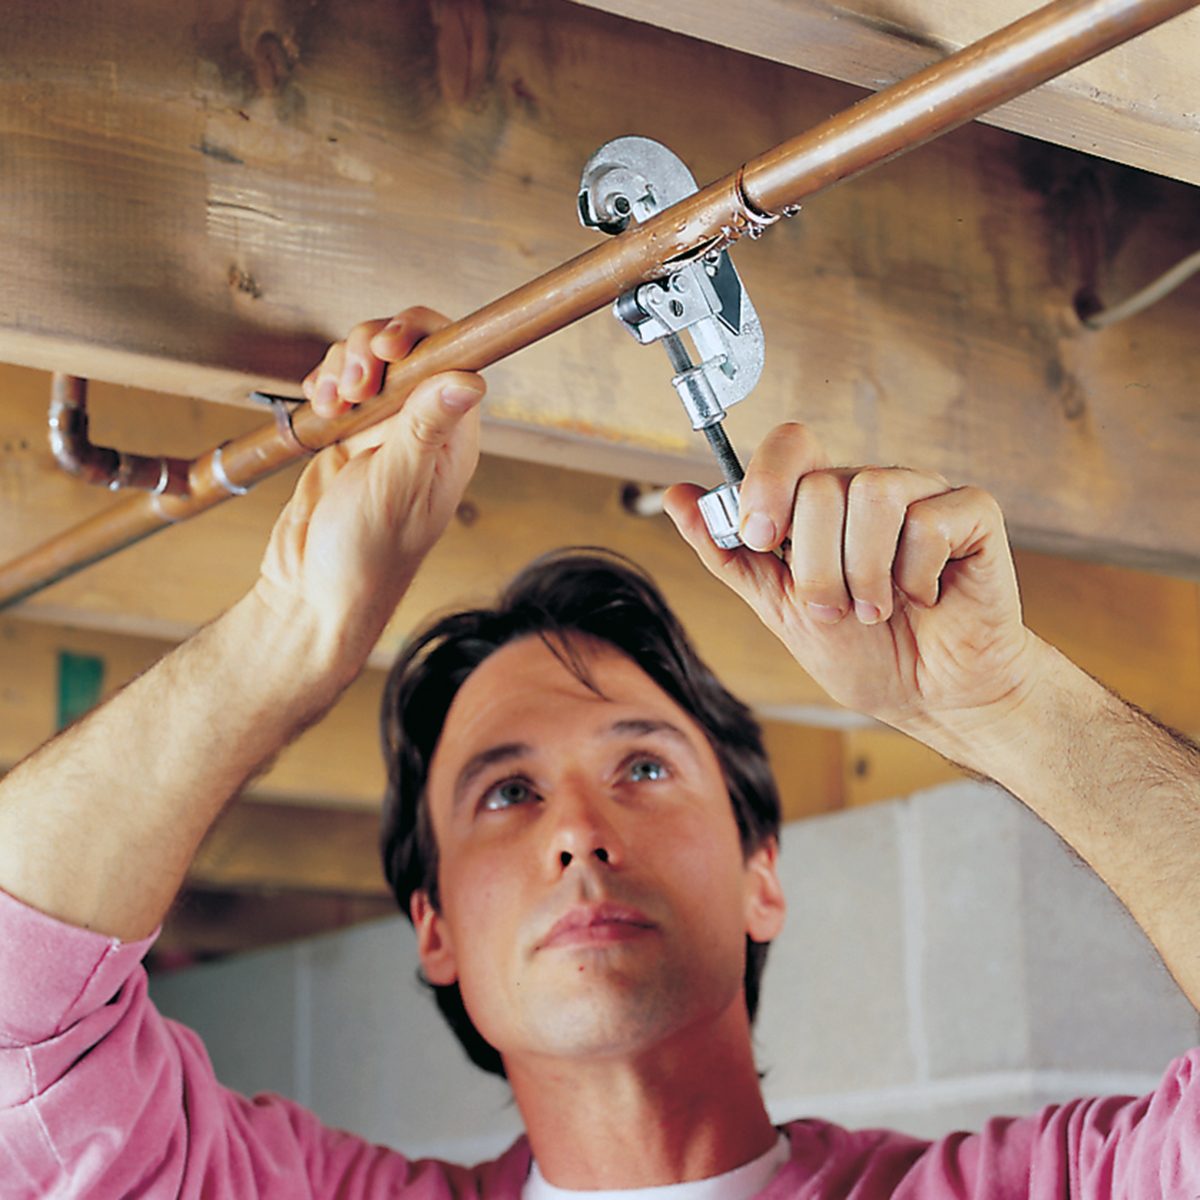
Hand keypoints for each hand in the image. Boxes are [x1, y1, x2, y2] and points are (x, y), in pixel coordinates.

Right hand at [254, 307, 485, 677]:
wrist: (313, 591)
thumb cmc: (366, 555)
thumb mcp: (395, 488)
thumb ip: (425, 428)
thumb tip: (470, 378)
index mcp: (451, 438)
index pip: (453, 357)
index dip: (420, 335)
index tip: (387, 349)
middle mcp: (422, 425)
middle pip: (404, 345)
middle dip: (369, 350)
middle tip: (353, 388)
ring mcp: (383, 427)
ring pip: (366, 359)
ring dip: (341, 366)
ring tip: (331, 405)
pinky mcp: (348, 432)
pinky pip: (338, 382)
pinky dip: (323, 383)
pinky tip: (319, 408)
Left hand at [663, 423, 1045, 754]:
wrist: (932, 699)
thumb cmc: (866, 654)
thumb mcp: (778, 607)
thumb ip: (729, 553)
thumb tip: (678, 497)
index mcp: (824, 503)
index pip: (791, 445)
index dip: (768, 483)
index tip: (762, 539)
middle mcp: (871, 488)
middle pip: (822, 485)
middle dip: (816, 567)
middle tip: (834, 608)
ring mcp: (924, 495)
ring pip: (874, 493)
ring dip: (864, 573)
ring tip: (877, 610)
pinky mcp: (973, 514)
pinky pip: (930, 519)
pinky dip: (916, 574)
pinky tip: (925, 597)